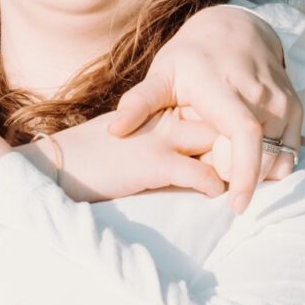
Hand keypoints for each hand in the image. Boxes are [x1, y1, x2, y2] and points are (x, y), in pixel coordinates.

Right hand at [45, 108, 230, 204]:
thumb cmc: (89, 156)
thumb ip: (156, 135)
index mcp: (156, 107)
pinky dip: (215, 188)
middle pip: (219, 121)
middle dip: (237, 143)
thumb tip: (183, 152)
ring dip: (233, 166)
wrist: (56, 164)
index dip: (225, 126)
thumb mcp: (128, 136)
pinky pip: (203, 175)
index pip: (205, 107)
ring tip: (238, 184)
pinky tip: (215, 196)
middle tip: (248, 167)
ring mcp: (160, 137)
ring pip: (218, 144)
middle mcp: (163, 116)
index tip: (235, 145)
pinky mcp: (154, 163)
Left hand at [107, 5, 301, 213]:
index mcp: (225, 88)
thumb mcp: (162, 73)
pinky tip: (250, 161)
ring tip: (230, 167)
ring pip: (279, 157)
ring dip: (259, 174)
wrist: (235, 28)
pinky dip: (273, 164)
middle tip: (218, 182)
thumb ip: (139, 102)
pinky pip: (291, 150)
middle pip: (262, 155)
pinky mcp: (296, 107)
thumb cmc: (192, 57)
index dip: (246, 174)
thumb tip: (114, 131)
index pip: (245, 134)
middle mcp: (260, 94)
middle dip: (244, 180)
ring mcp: (283, 100)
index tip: (236, 206)